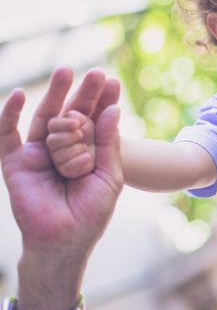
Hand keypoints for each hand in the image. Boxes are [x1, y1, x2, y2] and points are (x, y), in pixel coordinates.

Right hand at [0, 67, 122, 309]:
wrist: (67, 239)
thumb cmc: (92, 211)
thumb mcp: (109, 174)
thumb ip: (109, 142)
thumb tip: (113, 109)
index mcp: (86, 150)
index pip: (95, 120)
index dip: (103, 101)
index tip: (114, 83)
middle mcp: (63, 147)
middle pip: (72, 113)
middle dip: (84, 93)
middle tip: (96, 72)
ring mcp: (39, 153)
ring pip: (47, 118)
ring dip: (56, 94)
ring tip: (67, 71)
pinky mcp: (16, 162)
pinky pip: (9, 134)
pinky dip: (11, 114)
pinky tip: (19, 94)